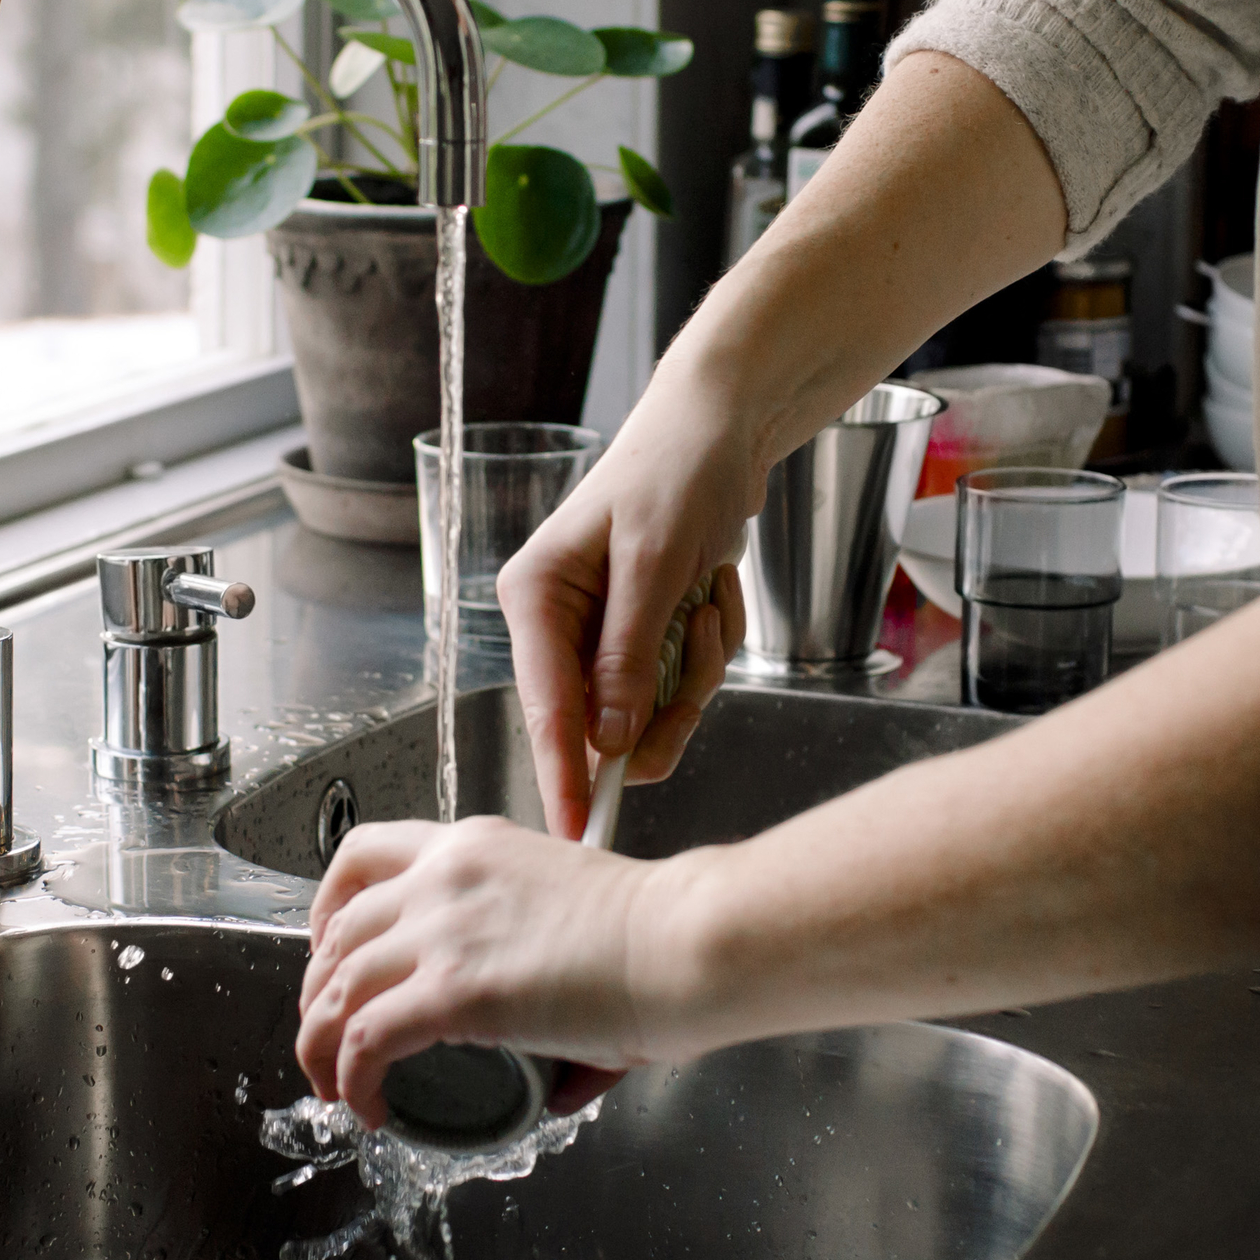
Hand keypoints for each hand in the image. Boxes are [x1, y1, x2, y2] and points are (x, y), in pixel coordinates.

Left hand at [291, 817, 704, 1115]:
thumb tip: (560, 1083)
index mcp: (472, 846)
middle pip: (337, 932)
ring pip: (337, 989)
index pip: (362, 856)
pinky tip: (367, 1104)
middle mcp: (444, 878)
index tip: (327, 951)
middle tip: (328, 1035)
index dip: (326, 910)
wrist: (685, 941)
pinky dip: (352, 1078)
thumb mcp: (577, 919)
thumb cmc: (659, 934)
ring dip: (321, 1044)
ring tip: (335, 1083)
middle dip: (318, 991)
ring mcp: (443, 932)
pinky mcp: (453, 990)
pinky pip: (365, 1039)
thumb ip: (546, 977)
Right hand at [497, 388, 765, 838]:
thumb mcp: (654, 561)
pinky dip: (710, 645)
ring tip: (708, 595)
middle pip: (606, 722)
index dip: (563, 772)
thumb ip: (628, 655)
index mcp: (535, 598)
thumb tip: (607, 739)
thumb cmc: (677, 472)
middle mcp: (558, 622)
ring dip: (697, 665)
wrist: (724, 427)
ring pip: (650, 709)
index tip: (574, 832)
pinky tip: (713, 589)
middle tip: (703, 642)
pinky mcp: (643, 635)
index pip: (546, 706)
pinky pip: (680, 682)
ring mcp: (602, 633)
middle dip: (667, 696)